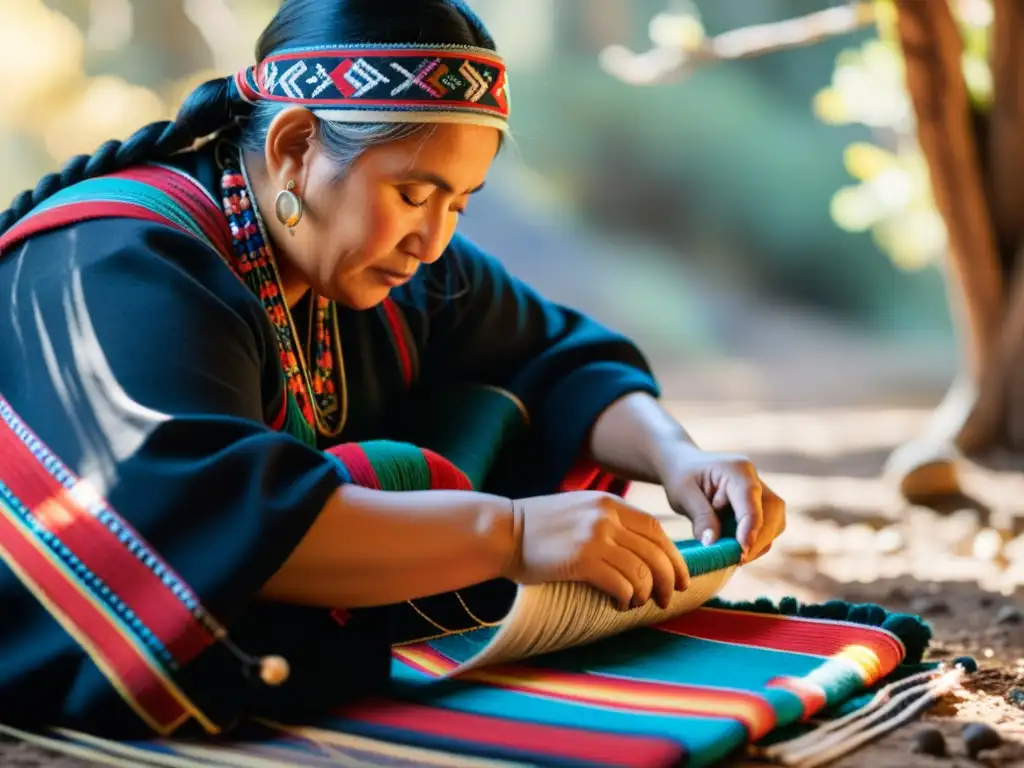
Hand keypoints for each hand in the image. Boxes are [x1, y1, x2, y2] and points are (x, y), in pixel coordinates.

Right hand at [504, 491, 689, 610]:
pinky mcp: (582, 559)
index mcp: (609, 503)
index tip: (680, 576)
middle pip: (656, 552)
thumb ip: (608, 523)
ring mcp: (595, 537)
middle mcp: (606, 516)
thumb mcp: (579, 512)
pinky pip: (622, 584)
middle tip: (668, 599)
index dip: (674, 556)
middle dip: (669, 580)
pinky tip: (620, 603)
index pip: (656, 529)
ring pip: (643, 571)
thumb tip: (641, 553)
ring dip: (647, 593)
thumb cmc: (539, 529)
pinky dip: (627, 598)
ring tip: (638, 603)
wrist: (502, 531)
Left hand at [658, 446, 785, 562]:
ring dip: (759, 543)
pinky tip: (734, 549)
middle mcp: (755, 479)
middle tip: (737, 560)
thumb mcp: (683, 494)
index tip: (740, 554)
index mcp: (737, 470)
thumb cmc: (681, 476)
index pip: (751, 502)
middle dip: (759, 540)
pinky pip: (767, 527)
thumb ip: (700, 517)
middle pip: (773, 512)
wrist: (682, 466)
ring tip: (732, 555)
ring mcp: (760, 492)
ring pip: (775, 521)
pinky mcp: (760, 505)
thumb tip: (712, 543)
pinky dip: (755, 542)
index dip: (749, 530)